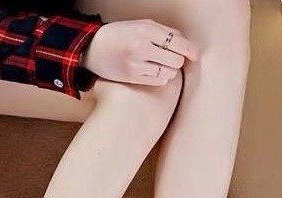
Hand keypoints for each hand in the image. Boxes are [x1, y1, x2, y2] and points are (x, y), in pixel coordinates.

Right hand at [83, 20, 198, 85]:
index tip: (195, 55)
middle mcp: (141, 48)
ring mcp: (135, 65)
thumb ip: (163, 32)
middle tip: (172, 58)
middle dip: (177, 59)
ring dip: (170, 70)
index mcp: (146, 31)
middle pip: (175, 60)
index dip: (190, 50)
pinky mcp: (131, 78)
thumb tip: (184, 43)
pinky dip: (161, 78)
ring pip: (168, 72)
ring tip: (162, 65)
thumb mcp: (141, 25)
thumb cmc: (119, 35)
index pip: (177, 42)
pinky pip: (157, 81)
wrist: (93, 48)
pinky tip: (156, 72)